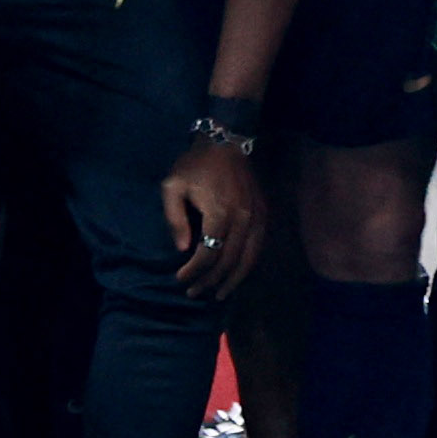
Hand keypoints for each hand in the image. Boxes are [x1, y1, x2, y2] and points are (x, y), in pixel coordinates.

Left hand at [163, 136, 263, 296]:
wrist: (227, 143)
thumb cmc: (194, 165)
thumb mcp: (172, 187)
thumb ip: (175, 220)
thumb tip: (182, 249)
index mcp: (220, 212)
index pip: (209, 252)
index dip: (194, 270)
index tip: (179, 278)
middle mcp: (243, 218)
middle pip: (230, 259)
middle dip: (211, 280)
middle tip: (194, 292)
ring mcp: (257, 216)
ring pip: (250, 257)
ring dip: (234, 278)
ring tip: (220, 294)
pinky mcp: (264, 213)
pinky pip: (259, 246)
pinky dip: (248, 264)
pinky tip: (238, 273)